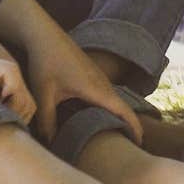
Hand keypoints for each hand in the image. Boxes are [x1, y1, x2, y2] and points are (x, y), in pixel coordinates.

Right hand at [0, 13, 35, 122]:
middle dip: (17, 122)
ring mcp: (6, 66)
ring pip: (25, 100)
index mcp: (5, 75)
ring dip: (11, 115)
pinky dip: (6, 101)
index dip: (15, 121)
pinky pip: (13, 86)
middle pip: (29, 106)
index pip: (24, 105)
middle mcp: (10, 71)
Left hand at [20, 24, 143, 142]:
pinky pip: (108, 95)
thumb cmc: (45, 62)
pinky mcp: (92, 74)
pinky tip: (99, 119)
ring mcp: (98, 78)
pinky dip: (111, 109)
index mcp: (97, 89)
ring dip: (120, 117)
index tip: (140, 144)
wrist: (45, 35)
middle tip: (130, 148)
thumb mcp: (44, 93)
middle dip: (130, 127)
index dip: (135, 128)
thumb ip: (47, 120)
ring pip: (115, 101)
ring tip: (117, 138)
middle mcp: (102, 83)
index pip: (124, 111)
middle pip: (123, 108)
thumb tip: (51, 142)